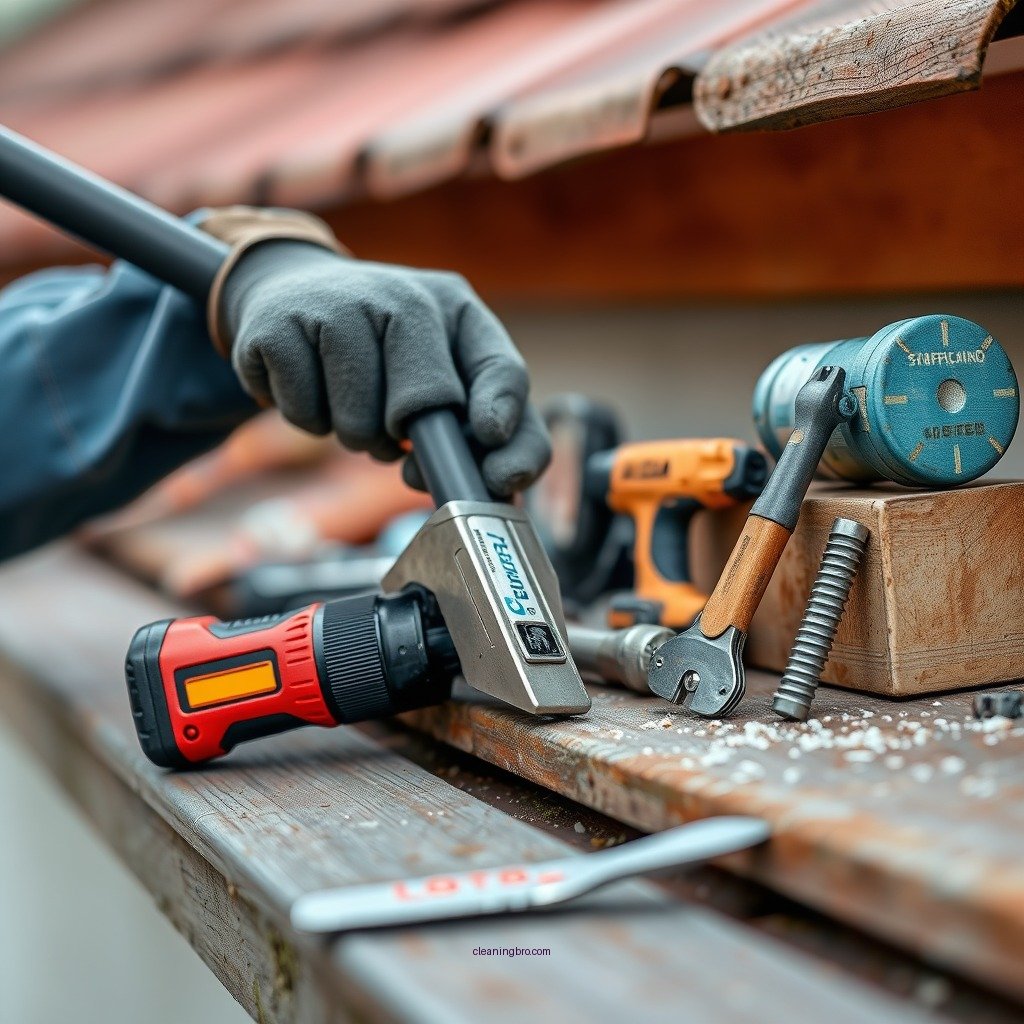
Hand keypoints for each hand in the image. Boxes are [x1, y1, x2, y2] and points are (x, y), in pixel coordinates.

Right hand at [220, 241, 549, 496]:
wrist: (297, 291)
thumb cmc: (387, 349)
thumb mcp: (444, 367)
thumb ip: (479, 427)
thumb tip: (495, 485)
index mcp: (458, 309)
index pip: (500, 368)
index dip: (501, 411)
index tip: (489, 440)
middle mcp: (404, 296)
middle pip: (422, 405)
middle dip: (409, 436)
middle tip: (397, 431)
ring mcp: (338, 304)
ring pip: (359, 425)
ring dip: (357, 437)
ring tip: (352, 401)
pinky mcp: (277, 324)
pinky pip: (305, 415)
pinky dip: (309, 418)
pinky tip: (311, 383)